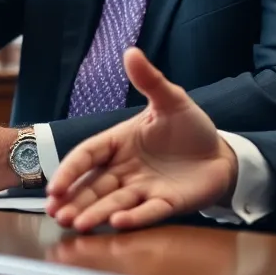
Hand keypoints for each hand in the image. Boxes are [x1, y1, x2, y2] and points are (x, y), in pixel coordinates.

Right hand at [45, 47, 237, 231]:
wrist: (221, 153)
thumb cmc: (190, 127)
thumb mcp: (171, 100)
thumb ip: (150, 80)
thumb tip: (131, 51)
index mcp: (121, 143)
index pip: (88, 155)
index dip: (71, 170)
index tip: (54, 187)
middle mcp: (126, 169)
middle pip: (94, 185)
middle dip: (75, 200)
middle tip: (57, 213)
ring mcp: (145, 188)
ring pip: (114, 202)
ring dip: (96, 212)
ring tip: (77, 223)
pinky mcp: (166, 204)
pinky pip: (147, 212)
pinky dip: (134, 217)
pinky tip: (118, 221)